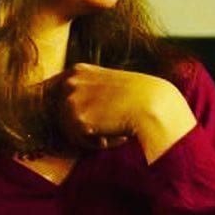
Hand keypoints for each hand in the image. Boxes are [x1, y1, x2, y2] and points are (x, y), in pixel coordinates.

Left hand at [56, 64, 196, 162]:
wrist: (157, 107)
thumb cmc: (144, 98)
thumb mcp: (112, 83)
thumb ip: (91, 89)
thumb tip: (79, 110)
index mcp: (78, 71)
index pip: (57, 94)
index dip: (74, 110)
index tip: (94, 117)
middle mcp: (70, 82)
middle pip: (62, 115)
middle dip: (84, 124)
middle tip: (112, 123)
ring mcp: (71, 100)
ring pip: (70, 129)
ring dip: (91, 135)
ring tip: (116, 130)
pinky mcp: (77, 120)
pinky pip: (80, 141)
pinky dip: (98, 144)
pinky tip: (117, 136)